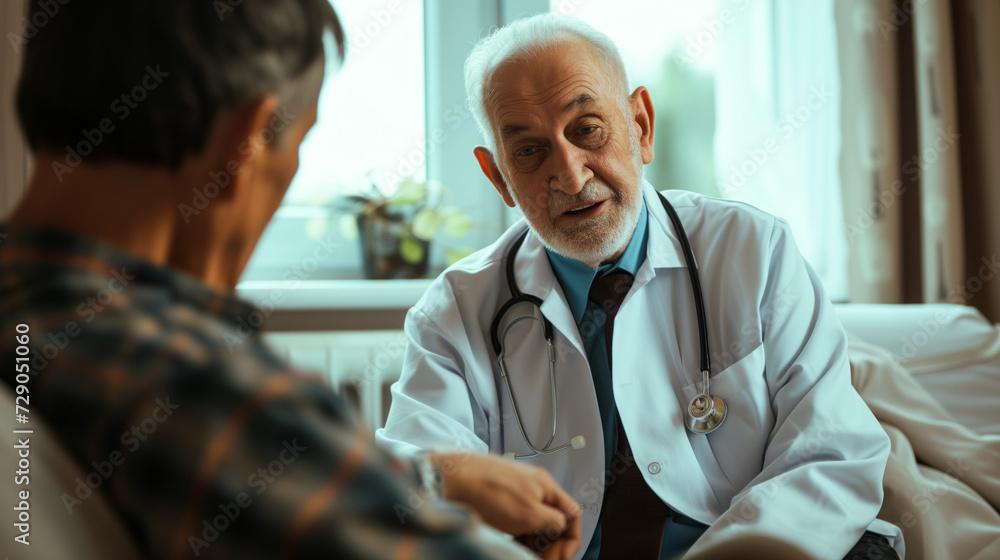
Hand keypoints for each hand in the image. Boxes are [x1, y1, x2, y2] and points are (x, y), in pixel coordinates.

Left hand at [430, 452, 580, 559]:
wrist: (452, 478)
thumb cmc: (489, 493)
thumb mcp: (529, 514)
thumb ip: (553, 522)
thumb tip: (562, 527)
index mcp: (546, 486)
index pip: (573, 513)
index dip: (572, 538)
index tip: (561, 557)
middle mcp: (533, 485)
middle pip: (553, 517)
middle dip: (551, 542)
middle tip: (541, 559)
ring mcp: (515, 490)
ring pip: (534, 519)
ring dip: (534, 539)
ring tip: (525, 553)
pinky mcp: (499, 495)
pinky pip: (517, 516)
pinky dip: (518, 531)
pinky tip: (510, 541)